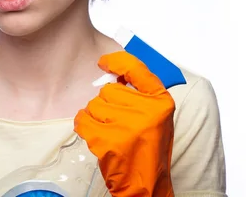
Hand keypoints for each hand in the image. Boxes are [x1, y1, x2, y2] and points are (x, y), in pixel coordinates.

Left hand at [74, 51, 175, 196]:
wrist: (146, 184)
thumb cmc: (148, 148)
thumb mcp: (156, 116)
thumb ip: (140, 94)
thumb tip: (113, 76)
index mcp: (162, 102)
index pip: (137, 69)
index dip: (117, 62)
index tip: (104, 62)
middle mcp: (147, 111)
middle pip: (109, 90)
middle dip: (106, 103)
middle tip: (117, 122)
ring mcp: (127, 126)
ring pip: (94, 104)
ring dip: (96, 116)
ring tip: (110, 132)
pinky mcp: (108, 141)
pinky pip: (83, 120)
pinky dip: (83, 125)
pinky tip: (95, 135)